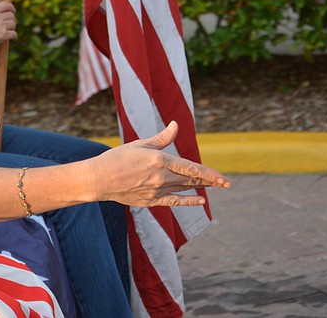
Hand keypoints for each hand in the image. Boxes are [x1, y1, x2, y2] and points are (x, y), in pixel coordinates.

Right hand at [0, 2, 17, 50]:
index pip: (5, 5)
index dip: (11, 7)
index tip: (13, 10)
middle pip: (11, 15)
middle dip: (11, 19)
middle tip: (9, 24)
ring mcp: (0, 26)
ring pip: (13, 24)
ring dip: (12, 27)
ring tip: (8, 30)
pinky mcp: (3, 35)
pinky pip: (13, 33)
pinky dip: (13, 35)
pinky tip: (9, 37)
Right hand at [87, 122, 230, 206]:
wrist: (99, 179)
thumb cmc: (117, 158)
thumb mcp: (140, 144)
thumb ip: (161, 138)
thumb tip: (176, 125)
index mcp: (159, 160)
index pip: (191, 168)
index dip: (210, 174)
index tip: (223, 178)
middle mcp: (161, 176)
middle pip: (191, 179)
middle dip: (210, 181)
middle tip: (226, 183)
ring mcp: (156, 190)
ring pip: (184, 188)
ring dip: (200, 187)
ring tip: (215, 187)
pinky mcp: (151, 200)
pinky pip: (174, 202)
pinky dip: (188, 201)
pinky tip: (200, 200)